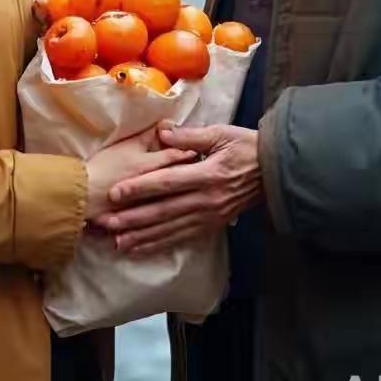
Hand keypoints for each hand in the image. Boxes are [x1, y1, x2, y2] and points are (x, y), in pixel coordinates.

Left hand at [93, 123, 261, 254]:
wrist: (274, 172)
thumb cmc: (246, 147)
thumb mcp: (220, 134)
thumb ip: (189, 136)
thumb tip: (161, 131)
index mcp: (207, 175)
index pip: (167, 183)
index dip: (140, 188)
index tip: (116, 192)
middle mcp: (206, 200)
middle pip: (163, 211)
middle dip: (133, 218)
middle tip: (106, 222)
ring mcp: (208, 216)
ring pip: (170, 229)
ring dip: (142, 236)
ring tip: (117, 242)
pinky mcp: (211, 226)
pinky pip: (181, 238)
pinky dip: (159, 245)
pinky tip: (142, 248)